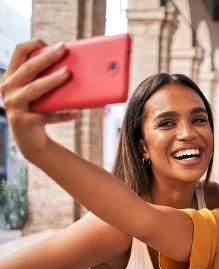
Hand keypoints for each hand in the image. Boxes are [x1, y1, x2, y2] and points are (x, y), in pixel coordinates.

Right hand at [0, 39, 78, 158]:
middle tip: (63, 49)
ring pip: (35, 89)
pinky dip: (63, 114)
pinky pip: (47, 116)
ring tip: (68, 73)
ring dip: (53, 80)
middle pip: (29, 69)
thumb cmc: (38, 112)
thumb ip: (44, 80)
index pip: (18, 53)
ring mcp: (14, 106)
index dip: (33, 45)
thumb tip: (71, 67)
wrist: (31, 141)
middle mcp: (8, 89)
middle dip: (47, 57)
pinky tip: (77, 112)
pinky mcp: (23, 122)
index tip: (50, 42)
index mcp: (11, 78)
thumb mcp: (38, 94)